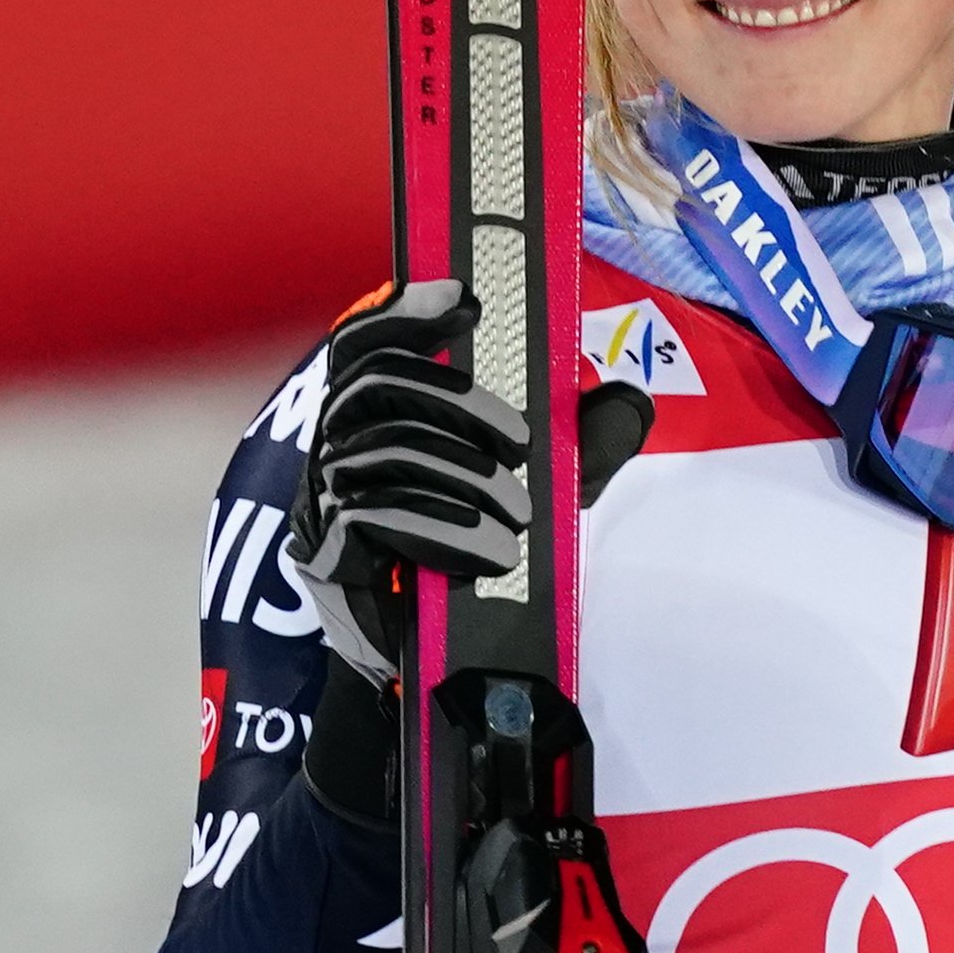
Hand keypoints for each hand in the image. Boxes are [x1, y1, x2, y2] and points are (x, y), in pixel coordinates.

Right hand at [285, 282, 659, 685]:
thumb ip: (582, 444)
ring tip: (520, 514)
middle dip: (457, 400)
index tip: (467, 299)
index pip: (368, 343)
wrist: (440, 653)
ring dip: (464, 476)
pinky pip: (375, 514)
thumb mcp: (546, 489)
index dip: (406, 310)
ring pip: (384, 449)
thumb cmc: (479, 551)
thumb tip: (630, 400)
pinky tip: (490, 552)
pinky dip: (442, 527)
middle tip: (524, 442)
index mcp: (378, 417)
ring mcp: (323, 496)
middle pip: (376, 383)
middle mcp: (337, 444)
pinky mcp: (327, 550)